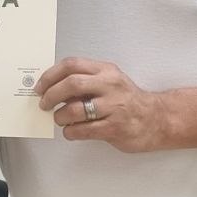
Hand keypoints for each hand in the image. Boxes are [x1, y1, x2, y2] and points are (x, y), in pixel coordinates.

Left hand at [36, 57, 167, 152]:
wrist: (156, 119)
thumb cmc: (127, 100)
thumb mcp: (109, 81)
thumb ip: (85, 81)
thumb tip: (52, 87)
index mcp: (106, 71)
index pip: (72, 65)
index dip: (50, 75)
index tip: (40, 87)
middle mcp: (110, 86)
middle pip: (71, 84)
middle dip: (51, 95)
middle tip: (44, 104)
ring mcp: (113, 107)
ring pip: (74, 110)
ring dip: (60, 116)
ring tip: (60, 119)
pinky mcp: (114, 128)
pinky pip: (83, 130)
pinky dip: (70, 132)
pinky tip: (71, 131)